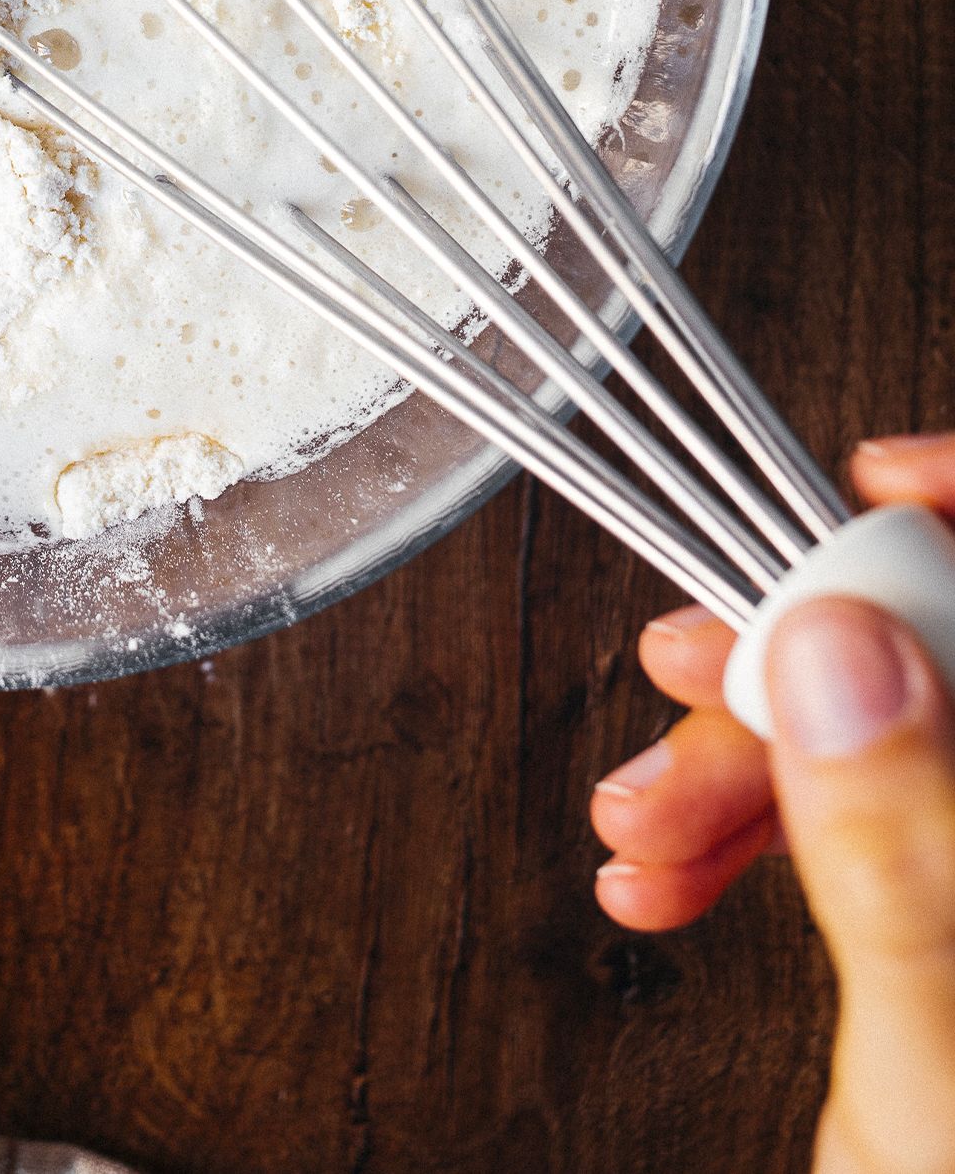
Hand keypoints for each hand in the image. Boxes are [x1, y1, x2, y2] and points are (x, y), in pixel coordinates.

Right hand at [595, 437, 954, 1173]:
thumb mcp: (940, 1080)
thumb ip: (904, 856)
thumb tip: (843, 638)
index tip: (858, 498)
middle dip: (809, 659)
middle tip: (688, 701)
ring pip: (907, 733)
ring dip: (753, 756)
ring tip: (652, 827)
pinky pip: (878, 816)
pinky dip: (767, 825)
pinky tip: (686, 867)